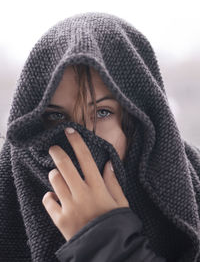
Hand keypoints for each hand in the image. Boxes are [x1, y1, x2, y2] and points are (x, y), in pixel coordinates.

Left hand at [42, 127, 128, 241]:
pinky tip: (54, 197)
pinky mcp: (60, 219)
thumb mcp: (121, 202)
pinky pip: (48, 201)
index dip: (77, 142)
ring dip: (54, 175)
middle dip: (57, 153)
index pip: (86, 158)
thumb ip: (113, 182)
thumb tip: (108, 163)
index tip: (69, 131)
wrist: (107, 250)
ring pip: (54, 180)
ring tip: (57, 175)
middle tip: (53, 148)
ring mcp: (69, 206)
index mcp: (98, 187)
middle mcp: (82, 194)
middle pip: (65, 166)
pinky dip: (49, 197)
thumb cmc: (116, 224)